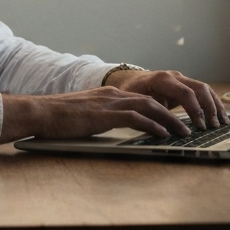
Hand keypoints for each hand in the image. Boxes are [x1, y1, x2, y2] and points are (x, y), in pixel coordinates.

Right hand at [0, 86, 193, 144]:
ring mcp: (109, 103)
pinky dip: (153, 125)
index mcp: (108, 96)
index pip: (142, 99)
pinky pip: (135, 118)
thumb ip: (101, 118)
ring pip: (149, 107)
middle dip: (174, 113)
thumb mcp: (85, 115)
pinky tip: (163, 133)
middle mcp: (112, 96)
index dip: (163, 109)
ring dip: (170, 120)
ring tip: (183, 132)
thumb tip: (113, 128)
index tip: (176, 120)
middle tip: (189, 127)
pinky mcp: (105, 114)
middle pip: (152, 101)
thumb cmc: (58, 118)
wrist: (40, 112)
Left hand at [103, 68, 227, 129]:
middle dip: (209, 107)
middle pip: (199, 88)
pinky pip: (203, 91)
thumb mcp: (134, 102)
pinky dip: (213, 103)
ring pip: (204, 88)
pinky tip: (220, 116)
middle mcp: (174, 76)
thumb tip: (160, 129)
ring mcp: (181, 79)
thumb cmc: (130, 92)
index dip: (195, 109)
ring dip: (215, 105)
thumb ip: (146, 112)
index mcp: (162, 80)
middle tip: (213, 126)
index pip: (185, 92)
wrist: (130, 80)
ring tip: (222, 122)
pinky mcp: (185, 85)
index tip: (200, 126)